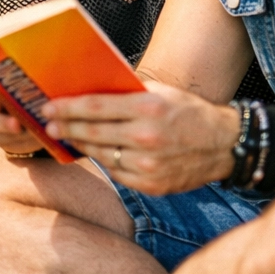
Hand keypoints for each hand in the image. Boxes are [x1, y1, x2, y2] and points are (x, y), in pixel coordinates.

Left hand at [41, 82, 238, 194]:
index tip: (48, 107)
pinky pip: (117, 172)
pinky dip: (104, 161)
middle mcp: (147, 138)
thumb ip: (127, 92)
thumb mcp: (161, 92)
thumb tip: (89, 88)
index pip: (95, 107)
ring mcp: (149, 165)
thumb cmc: (189, 112)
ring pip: (101, 154)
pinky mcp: (152, 185)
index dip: (67, 108)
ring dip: (81, 145)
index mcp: (148, 108)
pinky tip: (95, 152)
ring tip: (68, 136)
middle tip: (49, 125)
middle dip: (66, 127)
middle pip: (93, 132)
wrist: (226, 145)